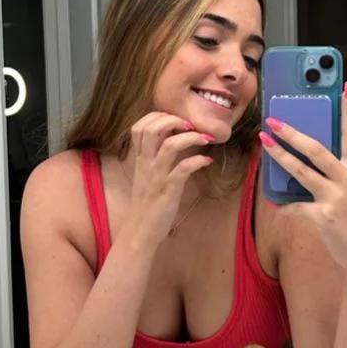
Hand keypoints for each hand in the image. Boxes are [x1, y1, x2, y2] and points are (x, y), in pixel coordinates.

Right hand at [124, 110, 215, 245]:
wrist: (139, 231)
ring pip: (169, 146)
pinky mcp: (168, 191)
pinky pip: (183, 169)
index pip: (140, 126)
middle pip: (152, 129)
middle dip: (173, 120)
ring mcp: (156, 177)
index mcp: (139, 159)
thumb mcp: (147, 176)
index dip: (158, 116)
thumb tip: (172, 141)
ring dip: (190, 137)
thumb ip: (155, 158)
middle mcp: (146, 164)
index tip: (176, 119)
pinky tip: (207, 160)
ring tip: (205, 138)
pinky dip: (198, 161)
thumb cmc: (146, 204)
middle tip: (191, 125)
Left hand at [259, 86, 346, 274]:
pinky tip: (279, 205)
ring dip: (280, 156)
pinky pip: (295, 206)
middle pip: (316, 149)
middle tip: (275, 120)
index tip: (345, 88)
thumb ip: (334, 174)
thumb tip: (307, 158)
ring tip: (264, 143)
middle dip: (293, 132)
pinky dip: (285, 206)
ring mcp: (334, 198)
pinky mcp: (322, 216)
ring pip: (301, 171)